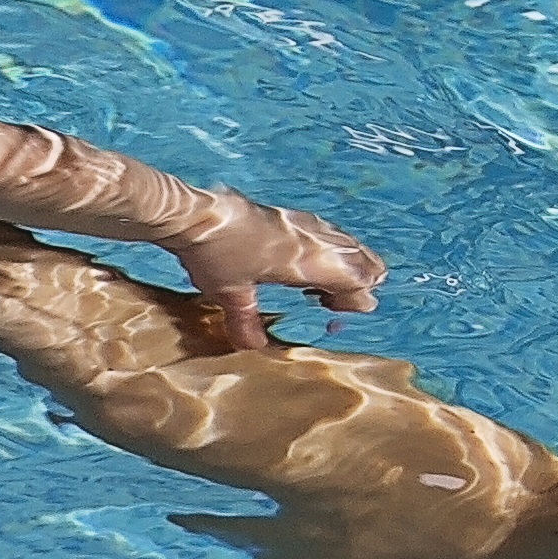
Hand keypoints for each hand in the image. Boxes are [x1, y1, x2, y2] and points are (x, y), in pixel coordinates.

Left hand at [165, 202, 384, 343]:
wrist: (194, 213)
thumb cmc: (216, 254)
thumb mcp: (230, 294)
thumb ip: (246, 321)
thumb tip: (254, 345)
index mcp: (305, 261)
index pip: (353, 279)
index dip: (358, 297)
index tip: (340, 312)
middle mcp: (310, 239)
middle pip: (357, 256)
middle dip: (363, 277)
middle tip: (346, 299)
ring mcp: (300, 222)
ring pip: (343, 240)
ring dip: (348, 261)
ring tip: (334, 281)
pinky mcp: (286, 214)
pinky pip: (325, 231)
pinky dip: (330, 246)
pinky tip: (315, 253)